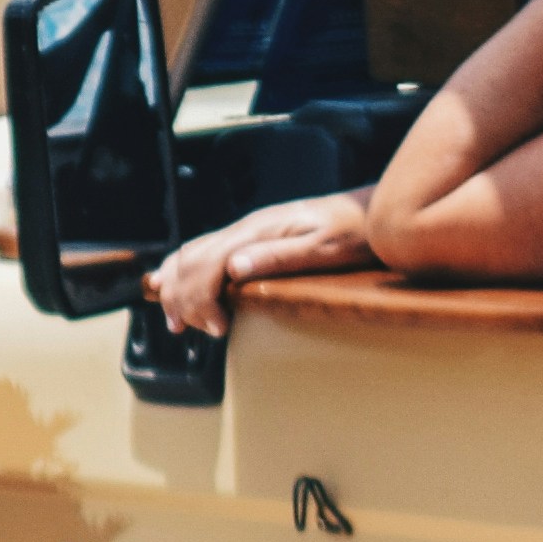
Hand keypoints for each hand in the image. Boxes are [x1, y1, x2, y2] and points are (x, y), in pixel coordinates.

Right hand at [143, 189, 373, 338]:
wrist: (368, 212)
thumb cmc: (353, 232)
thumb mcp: (323, 248)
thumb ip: (278, 257)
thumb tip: (234, 268)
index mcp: (258, 231)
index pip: (208, 264)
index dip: (202, 299)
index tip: (216, 328)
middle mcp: (245, 228)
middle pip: (192, 261)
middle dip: (183, 298)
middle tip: (191, 329)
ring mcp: (246, 231)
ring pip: (192, 254)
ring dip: (176, 287)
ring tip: (176, 320)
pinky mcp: (251, 236)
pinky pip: (204, 251)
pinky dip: (183, 271)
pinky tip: (174, 286)